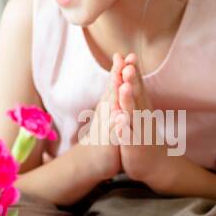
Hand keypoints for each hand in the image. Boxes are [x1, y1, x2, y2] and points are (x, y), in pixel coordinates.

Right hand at [72, 53, 126, 182]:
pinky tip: (121, 118)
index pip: (113, 85)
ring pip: (111, 110)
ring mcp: (105, 128)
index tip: (123, 54)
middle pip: (111, 92)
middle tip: (121, 59)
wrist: (92, 161)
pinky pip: (113, 133)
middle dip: (116, 77)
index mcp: (108, 106)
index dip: (118, 70)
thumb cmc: (104, 136)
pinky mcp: (107, 143)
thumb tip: (117, 76)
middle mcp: (105, 114)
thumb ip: (112, 95)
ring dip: (115, 97)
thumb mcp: (109, 113)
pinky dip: (117, 125)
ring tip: (120, 82)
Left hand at [114, 53, 174, 187]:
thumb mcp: (140, 111)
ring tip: (124, 88)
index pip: (138, 85)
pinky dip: (125, 128)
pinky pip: (129, 136)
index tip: (127, 55)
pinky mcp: (135, 145)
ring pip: (133, 114)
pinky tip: (121, 121)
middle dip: (132, 80)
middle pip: (137, 95)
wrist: (157, 164)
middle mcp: (142, 116)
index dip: (133, 70)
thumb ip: (135, 92)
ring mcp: (139, 131)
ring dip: (128, 101)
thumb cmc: (144, 135)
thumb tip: (130, 70)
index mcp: (142, 107)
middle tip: (128, 65)